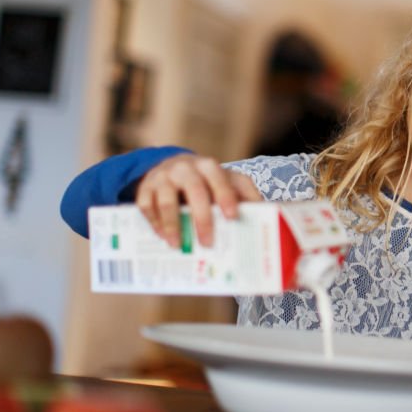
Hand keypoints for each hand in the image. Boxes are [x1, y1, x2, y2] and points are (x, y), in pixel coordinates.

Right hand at [135, 154, 261, 247]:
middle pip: (195, 191)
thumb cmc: (206, 181)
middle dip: (202, 219)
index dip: (226, 197)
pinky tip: (163, 238)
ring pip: (167, 200)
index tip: (232, 217)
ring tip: (178, 245)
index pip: (220, 180)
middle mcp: (185, 168)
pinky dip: (154, 223)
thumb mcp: (228, 181)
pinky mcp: (145, 187)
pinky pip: (146, 206)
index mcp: (209, 166)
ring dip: (173, 225)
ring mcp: (163, 176)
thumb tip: (266, 215)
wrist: (171, 166)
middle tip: (208, 243)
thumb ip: (245, 194)